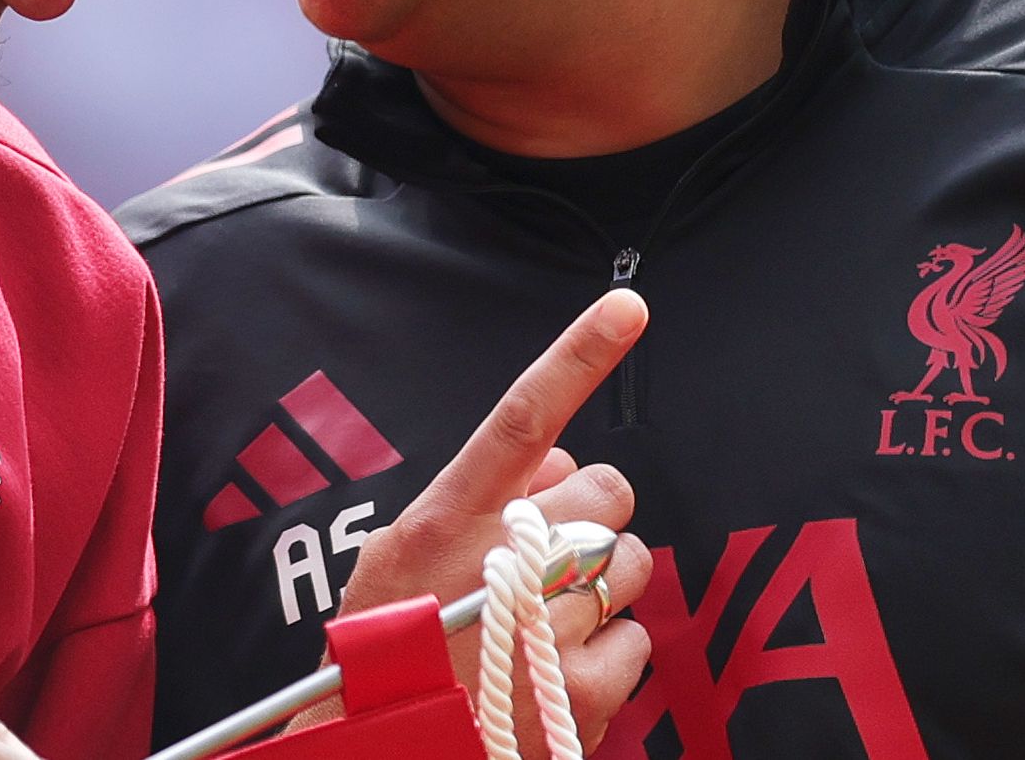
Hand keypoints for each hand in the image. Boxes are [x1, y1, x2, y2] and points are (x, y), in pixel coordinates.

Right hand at [294, 290, 655, 752]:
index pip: (523, 420)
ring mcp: (547, 630)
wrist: (385, 746)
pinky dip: (609, 654)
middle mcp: (502, 566)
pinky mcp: (584, 693)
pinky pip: (639, 638)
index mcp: (447, 521)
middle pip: (606, 492)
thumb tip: (554, 461)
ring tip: (546, 621)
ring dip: (602, 586)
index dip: (578, 357)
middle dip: (590, 519)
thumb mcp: (399, 556)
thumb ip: (473, 499)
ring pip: (632, 562)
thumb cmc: (389, 650)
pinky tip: (557, 670)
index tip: (627, 308)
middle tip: (548, 558)